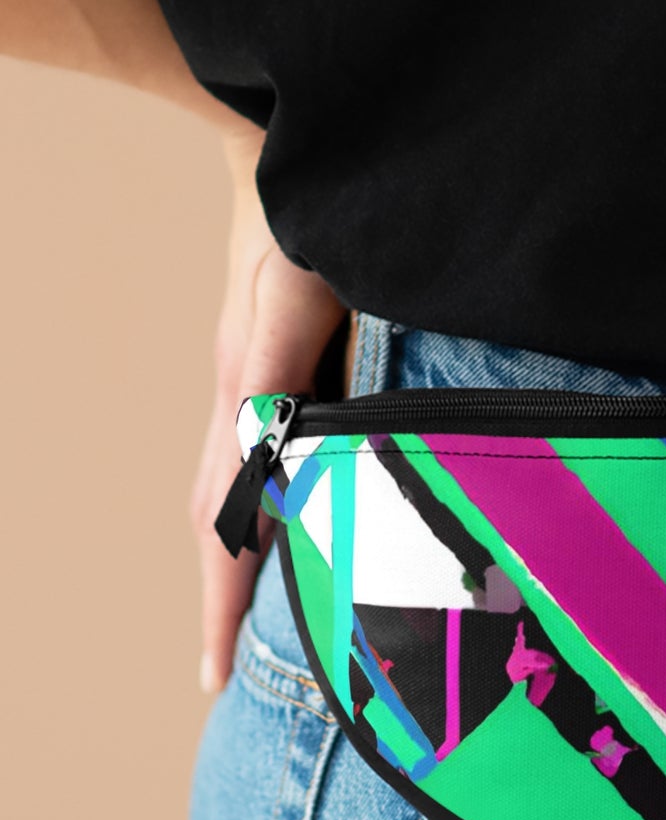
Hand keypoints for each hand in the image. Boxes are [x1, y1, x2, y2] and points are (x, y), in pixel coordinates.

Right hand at [190, 126, 347, 692]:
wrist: (279, 143)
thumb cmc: (298, 210)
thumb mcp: (294, 289)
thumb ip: (278, 369)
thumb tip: (265, 455)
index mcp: (247, 396)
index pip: (223, 521)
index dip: (222, 602)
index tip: (214, 677)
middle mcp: (245, 400)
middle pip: (218, 521)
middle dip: (223, 601)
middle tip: (225, 676)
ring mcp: (258, 384)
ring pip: (236, 493)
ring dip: (241, 561)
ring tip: (253, 626)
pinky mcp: (280, 367)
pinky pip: (263, 457)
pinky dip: (265, 508)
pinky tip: (294, 526)